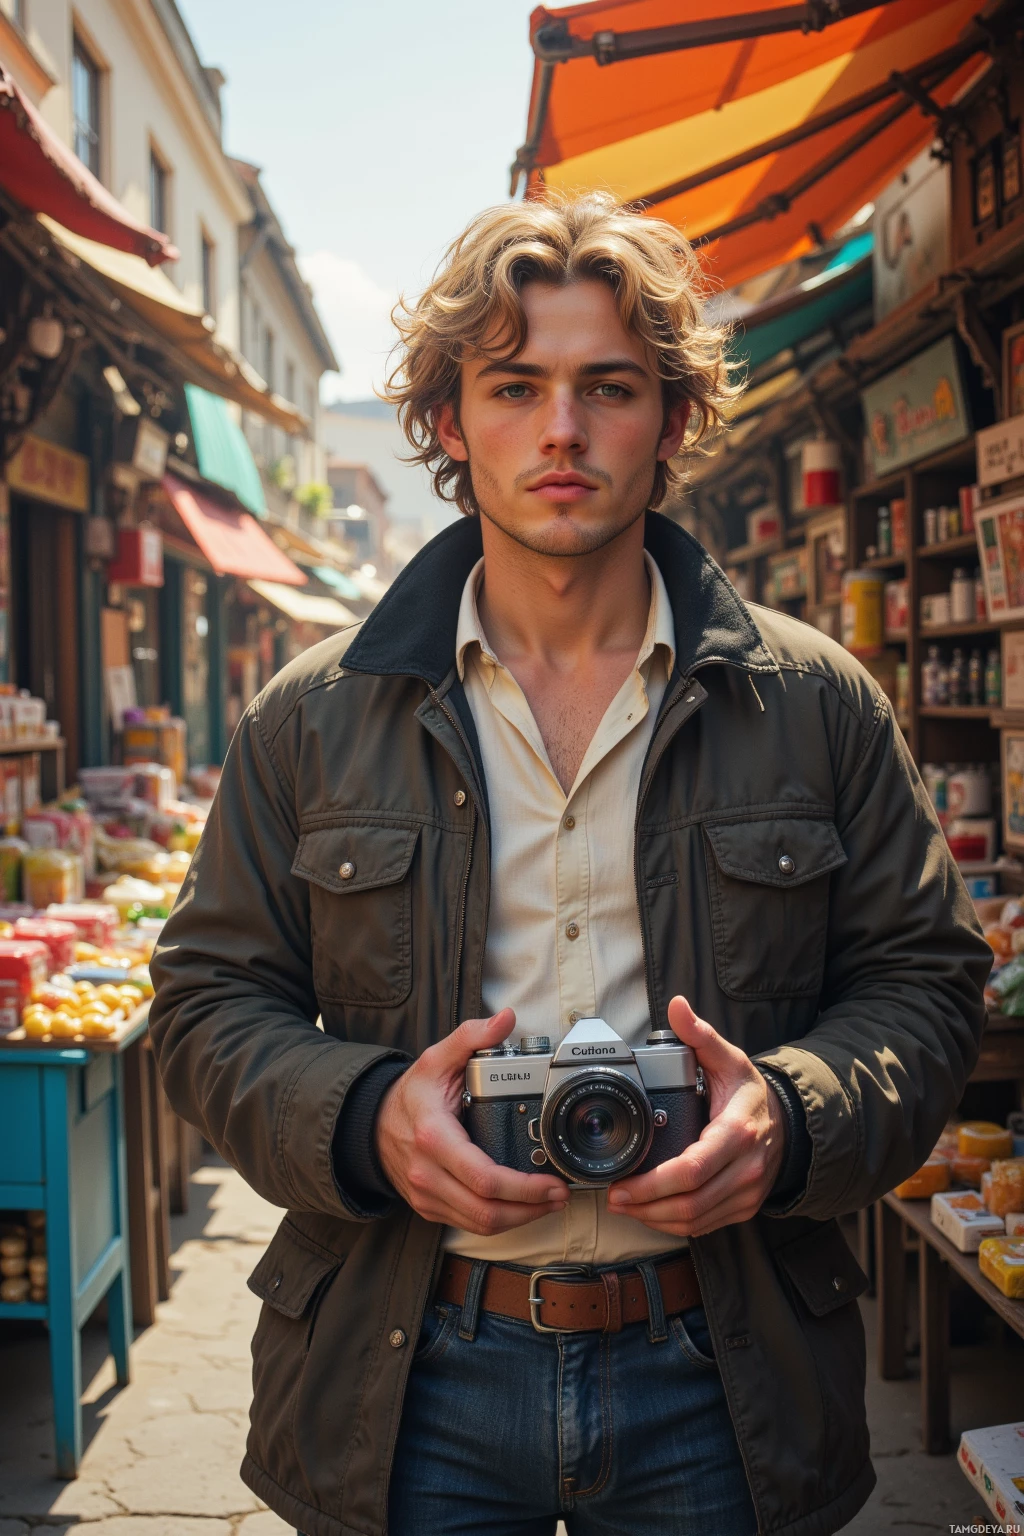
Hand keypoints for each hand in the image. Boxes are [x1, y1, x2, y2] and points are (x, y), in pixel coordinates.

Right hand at [376, 1008, 569, 1235]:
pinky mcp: (429, 1208)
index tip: (552, 1182)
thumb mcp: (435, 1059)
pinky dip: (500, 1220)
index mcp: (434, 1137)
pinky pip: (469, 1224)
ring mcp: (427, 1195)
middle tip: (560, 1195)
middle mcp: (428, 1173)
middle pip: (486, 1211)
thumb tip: (504, 1019)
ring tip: (549, 1202)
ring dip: (520, 1219)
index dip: (523, 1188)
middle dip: (530, 1209)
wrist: (370, 1125)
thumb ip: (471, 1036)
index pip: (483, 1177)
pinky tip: (522, 1207)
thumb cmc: (410, 1095)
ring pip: (480, 1224)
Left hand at [607, 996, 787, 1236]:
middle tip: (614, 1197)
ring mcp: (747, 1193)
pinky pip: (705, 1226)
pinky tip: (651, 1214)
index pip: (691, 1169)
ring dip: (655, 1218)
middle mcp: (745, 1168)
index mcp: (737, 1133)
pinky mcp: (744, 1208)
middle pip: (689, 1202)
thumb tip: (677, 1007)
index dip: (653, 1184)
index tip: (623, 1183)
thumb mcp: (729, 1060)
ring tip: (626, 1206)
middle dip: (645, 1206)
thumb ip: (700, 1035)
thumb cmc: (750, 1095)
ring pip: (695, 1220)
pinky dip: (674, 1225)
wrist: (789, 1125)